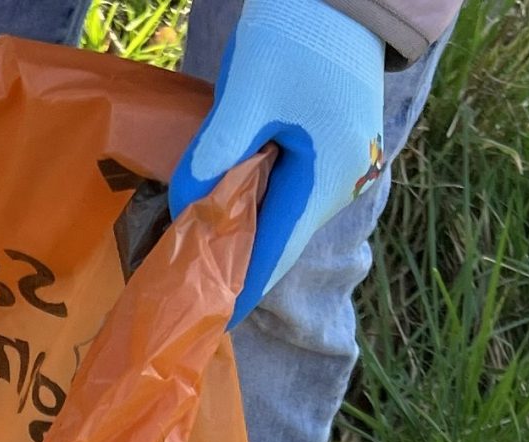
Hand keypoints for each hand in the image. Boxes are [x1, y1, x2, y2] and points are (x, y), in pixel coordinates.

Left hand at [168, 0, 386, 327]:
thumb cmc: (300, 32)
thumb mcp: (247, 92)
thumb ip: (215, 155)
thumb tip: (186, 210)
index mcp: (328, 177)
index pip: (275, 251)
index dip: (239, 288)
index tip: (209, 322)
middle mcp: (343, 179)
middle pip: (278, 234)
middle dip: (233, 259)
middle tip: (186, 285)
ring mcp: (341, 160)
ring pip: (282, 209)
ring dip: (241, 228)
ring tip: (194, 251)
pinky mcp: (331, 141)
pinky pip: (288, 184)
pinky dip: (253, 198)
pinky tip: (221, 202)